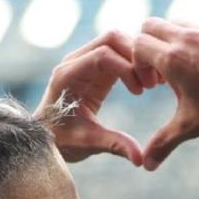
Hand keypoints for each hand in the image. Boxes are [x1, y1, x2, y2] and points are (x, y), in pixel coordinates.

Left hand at [37, 31, 157, 165]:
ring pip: (117, 41)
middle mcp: (75, 62)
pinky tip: (148, 82)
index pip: (102, 55)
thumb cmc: (61, 141)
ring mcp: (85, 61)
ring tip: (152, 83)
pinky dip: (135, 62)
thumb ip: (114, 145)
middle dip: (135, 56)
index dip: (126, 68)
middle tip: (151, 84)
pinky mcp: (95, 67)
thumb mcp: (88, 144)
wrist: (46, 137)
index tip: (140, 91)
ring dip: (137, 57)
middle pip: (111, 38)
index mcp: (68, 75)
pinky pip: (118, 53)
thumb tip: (141, 159)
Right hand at [130, 18, 198, 170]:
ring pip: (175, 23)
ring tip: (182, 69)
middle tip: (159, 73)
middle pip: (151, 25)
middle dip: (147, 46)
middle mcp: (188, 38)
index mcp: (173, 59)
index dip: (136, 63)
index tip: (150, 84)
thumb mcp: (190, 127)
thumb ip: (163, 143)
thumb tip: (145, 166)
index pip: (137, 44)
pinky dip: (193, 40)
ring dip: (170, 41)